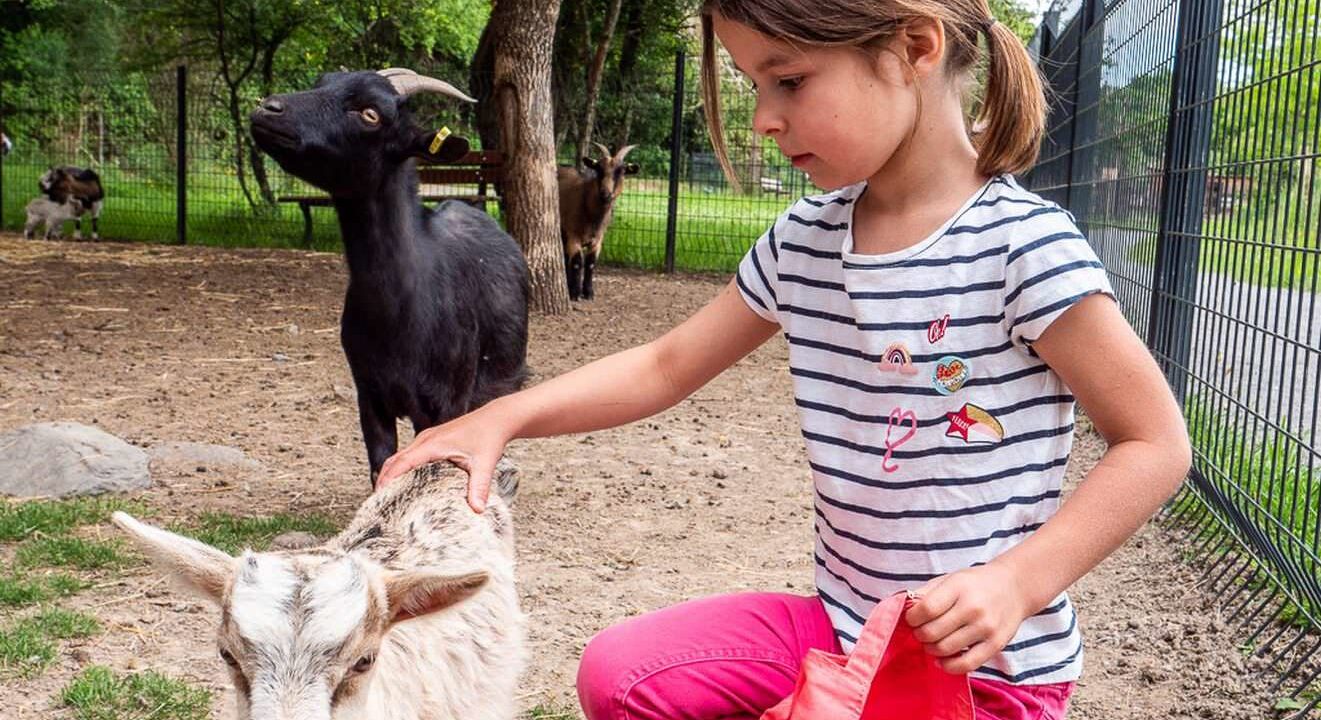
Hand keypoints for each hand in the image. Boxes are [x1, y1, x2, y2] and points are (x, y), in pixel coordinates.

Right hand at [375, 410, 511, 511]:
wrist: (497, 418)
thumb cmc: (489, 436)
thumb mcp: (485, 463)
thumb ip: (479, 487)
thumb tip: (477, 509)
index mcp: (433, 444)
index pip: (402, 463)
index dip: (388, 479)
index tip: (378, 496)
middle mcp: (426, 439)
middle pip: (394, 460)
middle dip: (383, 480)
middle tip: (378, 504)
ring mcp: (427, 439)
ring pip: (400, 457)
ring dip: (390, 474)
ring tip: (386, 497)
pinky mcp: (432, 441)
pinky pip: (409, 455)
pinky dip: (401, 468)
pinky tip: (404, 483)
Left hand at [903, 562, 1032, 673]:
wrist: (1014, 587)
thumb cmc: (975, 584)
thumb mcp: (951, 579)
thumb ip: (927, 593)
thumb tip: (903, 608)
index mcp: (959, 588)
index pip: (926, 609)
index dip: (912, 618)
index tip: (912, 618)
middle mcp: (973, 608)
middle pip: (933, 632)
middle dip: (920, 635)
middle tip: (921, 632)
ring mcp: (986, 628)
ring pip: (945, 649)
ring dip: (931, 649)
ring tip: (932, 642)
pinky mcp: (996, 645)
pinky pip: (967, 664)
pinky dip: (948, 666)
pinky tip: (941, 660)